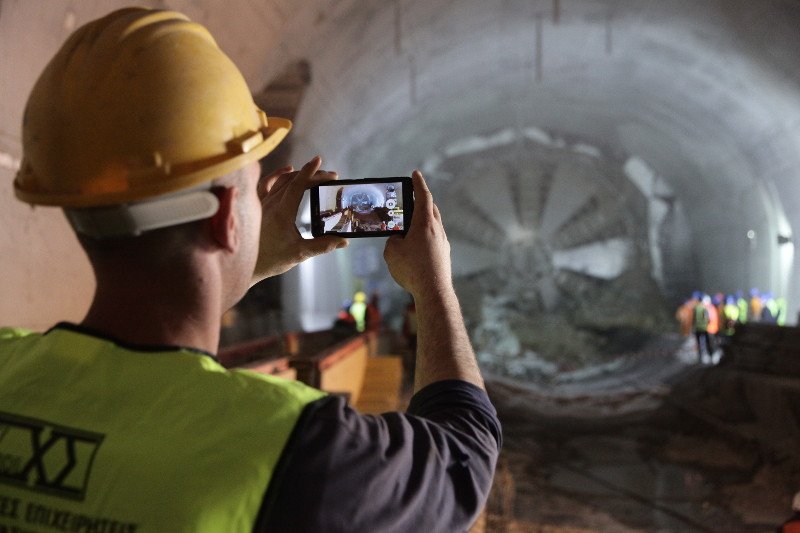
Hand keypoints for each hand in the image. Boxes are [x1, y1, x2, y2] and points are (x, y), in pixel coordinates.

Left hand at [252, 157, 346, 283]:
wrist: (246, 265)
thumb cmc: (270, 260)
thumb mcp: (300, 254)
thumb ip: (323, 246)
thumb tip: (344, 242)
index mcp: (282, 212)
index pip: (298, 185)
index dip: (310, 172)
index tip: (319, 161)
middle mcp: (270, 203)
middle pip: (293, 181)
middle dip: (312, 175)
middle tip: (329, 176)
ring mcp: (261, 203)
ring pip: (280, 180)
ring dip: (298, 174)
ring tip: (314, 174)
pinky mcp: (256, 206)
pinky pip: (265, 183)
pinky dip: (277, 174)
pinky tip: (287, 170)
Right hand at [383, 171, 451, 297]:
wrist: (434, 291)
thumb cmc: (412, 270)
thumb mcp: (392, 252)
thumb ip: (393, 240)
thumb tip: (399, 240)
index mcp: (425, 223)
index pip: (423, 196)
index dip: (418, 184)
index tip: (415, 174)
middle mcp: (437, 230)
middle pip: (431, 209)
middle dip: (422, 201)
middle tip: (412, 198)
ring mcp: (443, 242)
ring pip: (434, 224)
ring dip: (423, 220)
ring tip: (411, 224)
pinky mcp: (444, 255)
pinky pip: (434, 238)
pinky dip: (426, 236)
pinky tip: (416, 246)